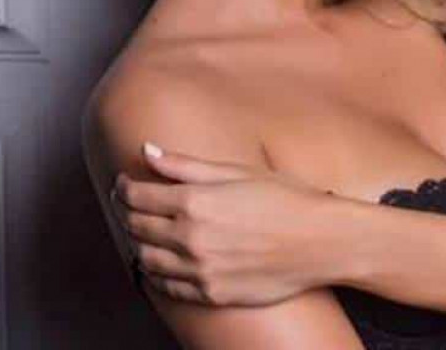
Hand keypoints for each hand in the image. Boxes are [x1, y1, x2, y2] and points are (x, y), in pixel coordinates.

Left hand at [109, 144, 333, 306]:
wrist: (320, 241)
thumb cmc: (285, 198)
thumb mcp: (237, 172)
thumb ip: (186, 164)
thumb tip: (147, 150)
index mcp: (195, 201)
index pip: (138, 196)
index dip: (125, 187)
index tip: (125, 182)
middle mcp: (190, 237)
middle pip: (137, 226)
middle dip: (127, 211)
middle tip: (129, 203)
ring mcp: (199, 270)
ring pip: (146, 259)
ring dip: (138, 242)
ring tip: (144, 231)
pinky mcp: (210, 294)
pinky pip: (166, 286)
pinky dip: (156, 272)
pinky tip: (162, 261)